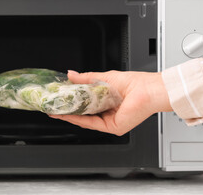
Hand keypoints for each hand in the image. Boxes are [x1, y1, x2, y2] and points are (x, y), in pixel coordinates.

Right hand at [48, 70, 172, 135]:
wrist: (148, 89)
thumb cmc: (134, 83)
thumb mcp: (104, 78)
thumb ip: (86, 78)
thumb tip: (70, 74)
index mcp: (107, 102)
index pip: (86, 104)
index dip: (72, 102)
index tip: (60, 98)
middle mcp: (109, 113)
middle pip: (84, 114)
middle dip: (67, 110)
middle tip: (53, 106)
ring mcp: (110, 121)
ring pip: (86, 120)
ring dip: (70, 116)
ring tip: (56, 110)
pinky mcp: (113, 127)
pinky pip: (92, 124)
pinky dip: (79, 119)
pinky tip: (68, 115)